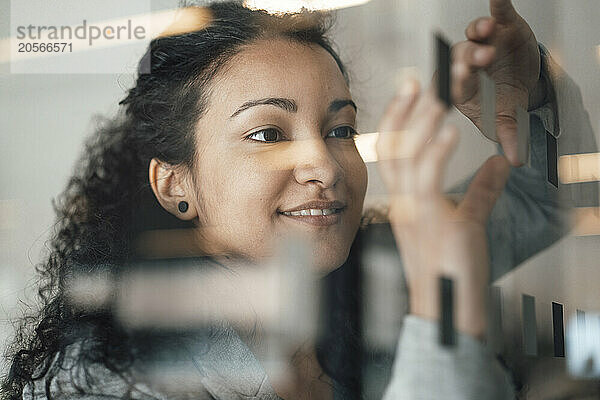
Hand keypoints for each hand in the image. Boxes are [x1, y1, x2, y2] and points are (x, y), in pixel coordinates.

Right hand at [376, 79, 510, 338]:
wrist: (448, 311)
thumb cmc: (453, 272)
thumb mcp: (467, 223)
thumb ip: (481, 192)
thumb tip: (498, 165)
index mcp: (407, 202)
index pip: (394, 153)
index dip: (398, 120)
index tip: (410, 92)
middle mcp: (403, 204)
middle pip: (393, 148)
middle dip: (402, 111)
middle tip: (417, 78)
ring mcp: (414, 212)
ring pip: (407, 159)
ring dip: (421, 123)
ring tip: (438, 95)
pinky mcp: (432, 222)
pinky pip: (428, 181)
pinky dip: (437, 152)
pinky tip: (451, 129)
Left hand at [452, 0, 543, 165]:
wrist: (518, 81)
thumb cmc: (501, 101)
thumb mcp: (505, 120)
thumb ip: (509, 135)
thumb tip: (517, 158)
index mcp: (461, 89)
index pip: (452, 85)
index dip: (455, 81)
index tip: (461, 79)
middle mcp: (466, 65)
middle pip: (459, 59)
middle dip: (468, 57)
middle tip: (481, 58)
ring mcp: (482, 44)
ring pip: (472, 36)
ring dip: (478, 33)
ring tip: (486, 31)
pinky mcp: (501, 27)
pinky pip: (496, 14)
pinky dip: (497, 6)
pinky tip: (497, 0)